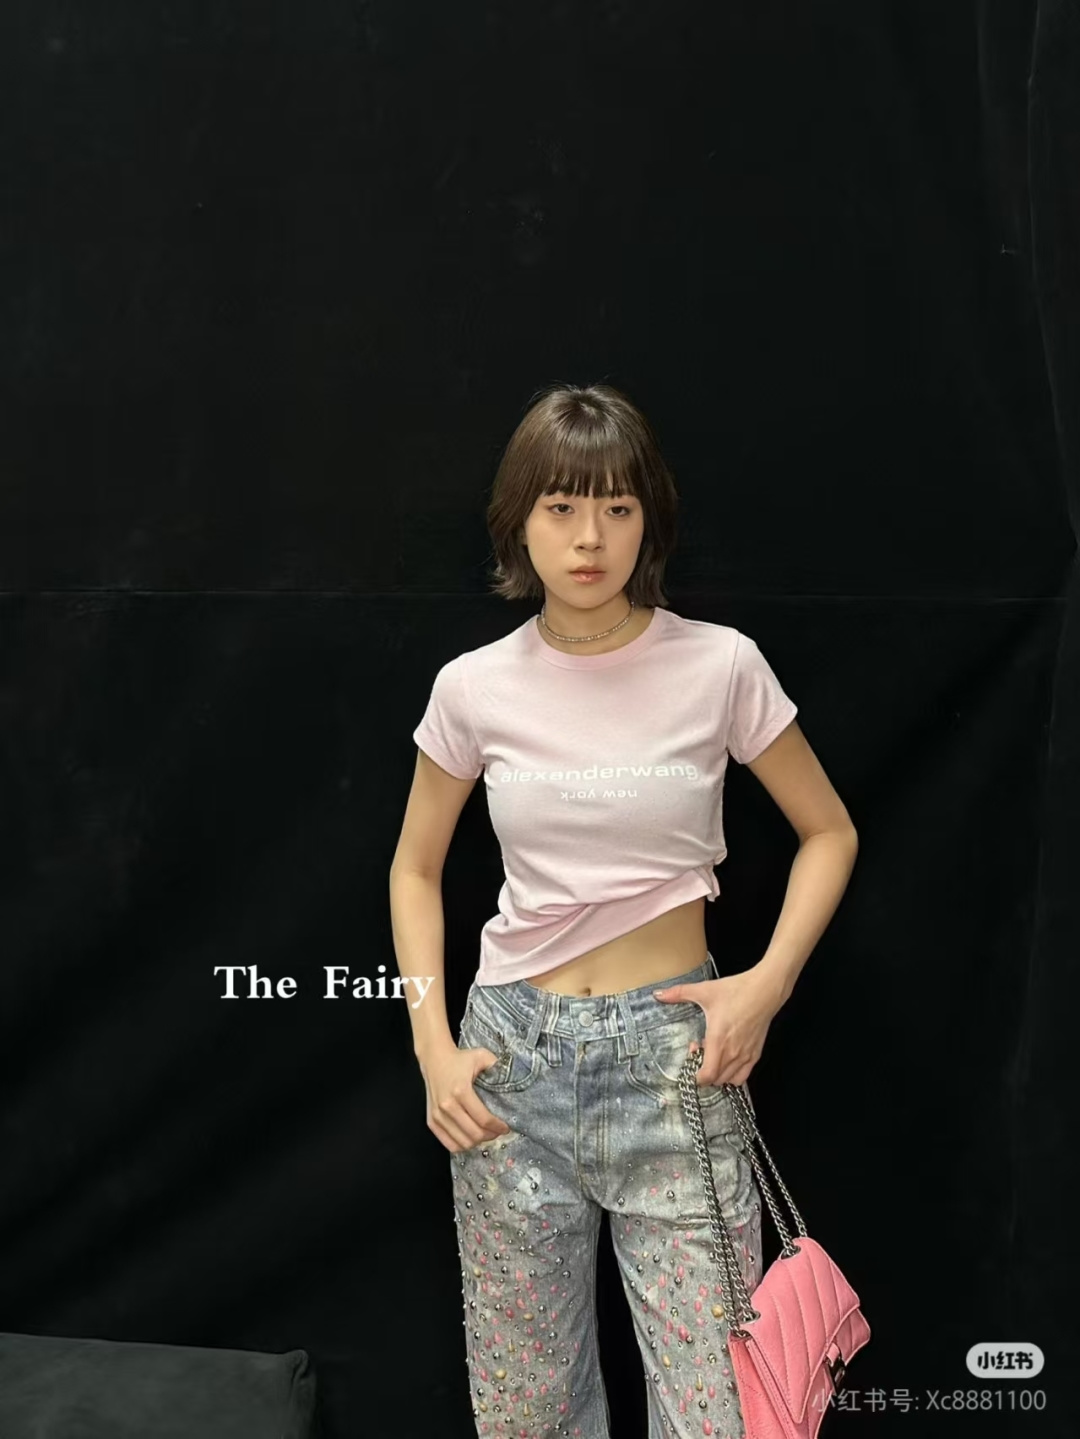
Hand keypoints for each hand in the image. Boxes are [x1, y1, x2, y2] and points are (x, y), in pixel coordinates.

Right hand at [419, 1040, 512, 1153]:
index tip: (506, 1127)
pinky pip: (449, 1144)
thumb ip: (497, 1066)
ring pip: (462, 1143)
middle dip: (490, 1136)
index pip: (483, 1119)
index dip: (498, 1127)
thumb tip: (515, 1080)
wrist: (434, 1059)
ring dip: (477, 1142)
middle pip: (474, 1134)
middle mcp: (447, 1106)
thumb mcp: (481, 1056)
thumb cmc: (460, 1059)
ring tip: (485, 1133)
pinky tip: (470, 1136)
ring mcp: (437, 1116)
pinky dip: (462, 1145)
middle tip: (498, 1130)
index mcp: (461, 1091)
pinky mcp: (431, 1122)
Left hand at [653, 968, 785, 1088]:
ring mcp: (746, 1056)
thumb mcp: (704, 991)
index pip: (706, 1076)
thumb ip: (678, 993)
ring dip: (718, 1073)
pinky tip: (728, 1058)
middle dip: (704, 1070)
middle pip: (715, 1080)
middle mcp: (732, 1053)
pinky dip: (733, 1074)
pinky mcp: (756, 1054)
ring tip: (714, 1054)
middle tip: (701, 1050)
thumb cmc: (736, 991)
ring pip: (728, 1080)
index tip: (693, 1051)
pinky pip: (743, 1076)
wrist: (765, 990)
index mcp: (718, 1041)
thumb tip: (657, 994)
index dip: (695, 1073)